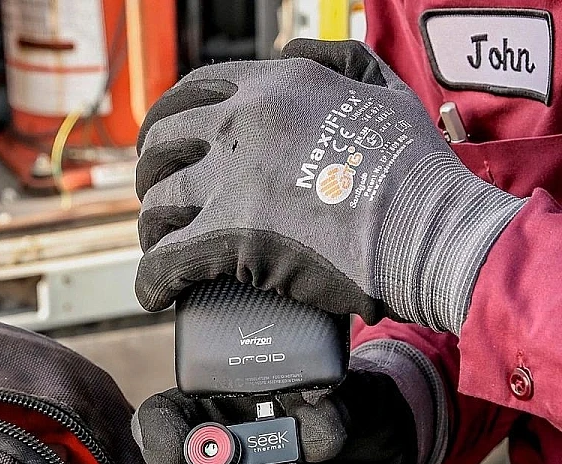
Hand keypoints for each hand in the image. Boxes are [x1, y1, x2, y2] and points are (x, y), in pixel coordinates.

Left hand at [134, 38, 524, 334]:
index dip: (166, 123)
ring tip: (160, 246)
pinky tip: (154, 294)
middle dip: (151, 173)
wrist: (430, 229)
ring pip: (159, 204)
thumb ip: (340, 58)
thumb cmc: (416, 171)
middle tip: (160, 200)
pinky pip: (169, 260)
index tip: (164, 147)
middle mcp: (243, 125)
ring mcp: (234, 180)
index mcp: (274, 86)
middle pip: (162, 146)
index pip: (190, 94)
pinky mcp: (234, 237)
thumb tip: (292, 52)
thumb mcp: (384, 90)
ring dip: (151, 228)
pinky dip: (153, 280)